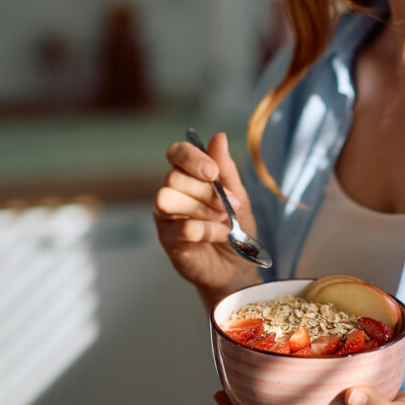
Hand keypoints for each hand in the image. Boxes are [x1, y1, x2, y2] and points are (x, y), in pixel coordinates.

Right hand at [154, 131, 260, 301]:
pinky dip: (206, 230)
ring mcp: (166, 217)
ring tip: (223, 220)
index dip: (191, 158)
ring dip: (200, 209)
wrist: (238, 266)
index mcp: (188, 177)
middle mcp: (172, 192)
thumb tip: (218, 137)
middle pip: (173, 177)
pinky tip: (222, 235)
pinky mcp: (168, 240)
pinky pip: (180, 227)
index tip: (214, 172)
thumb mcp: (238, 196)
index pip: (176, 153)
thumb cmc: (236, 228)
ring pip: (166, 198)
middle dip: (206, 191)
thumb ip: (226, 170)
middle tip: (229, 206)